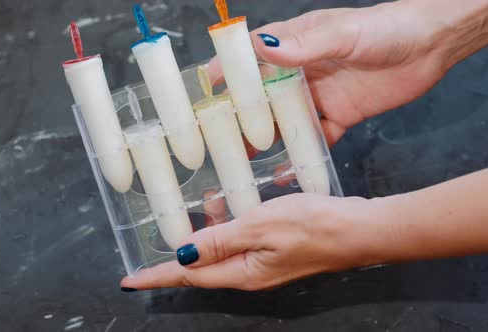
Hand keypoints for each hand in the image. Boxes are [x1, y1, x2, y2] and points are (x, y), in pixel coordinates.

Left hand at [121, 194, 368, 289]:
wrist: (358, 228)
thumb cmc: (313, 225)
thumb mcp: (258, 227)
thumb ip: (219, 241)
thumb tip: (183, 257)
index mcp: (241, 272)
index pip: (187, 277)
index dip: (156, 277)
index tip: (129, 280)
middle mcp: (248, 273)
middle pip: (200, 269)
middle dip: (174, 259)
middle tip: (151, 246)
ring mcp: (263, 263)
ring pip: (220, 253)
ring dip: (202, 237)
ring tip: (192, 213)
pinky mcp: (275, 251)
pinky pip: (238, 243)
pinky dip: (225, 228)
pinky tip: (226, 208)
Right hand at [209, 2, 451, 145]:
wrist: (432, 46)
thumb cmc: (388, 28)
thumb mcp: (343, 34)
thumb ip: (305, 46)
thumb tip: (264, 49)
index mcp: (296, 44)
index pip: (252, 56)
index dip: (229, 71)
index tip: (207, 88)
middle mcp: (302, 72)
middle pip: (263, 95)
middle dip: (242, 114)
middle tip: (220, 135)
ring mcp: (319, 96)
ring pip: (285, 121)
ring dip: (268, 138)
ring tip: (246, 158)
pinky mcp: (339, 116)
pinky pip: (316, 139)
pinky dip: (303, 155)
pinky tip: (289, 170)